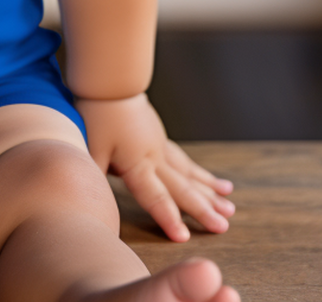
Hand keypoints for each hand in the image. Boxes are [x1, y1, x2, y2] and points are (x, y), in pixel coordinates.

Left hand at [77, 93, 234, 241]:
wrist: (110, 83)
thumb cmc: (98, 114)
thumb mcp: (91, 146)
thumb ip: (94, 172)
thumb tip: (92, 195)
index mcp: (138, 163)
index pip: (154, 196)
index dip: (168, 217)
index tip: (183, 237)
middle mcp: (155, 158)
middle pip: (182, 188)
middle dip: (203, 210)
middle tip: (223, 227)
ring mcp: (161, 147)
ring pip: (190, 174)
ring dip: (210, 192)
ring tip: (231, 207)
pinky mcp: (161, 139)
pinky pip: (185, 161)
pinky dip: (202, 174)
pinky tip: (217, 183)